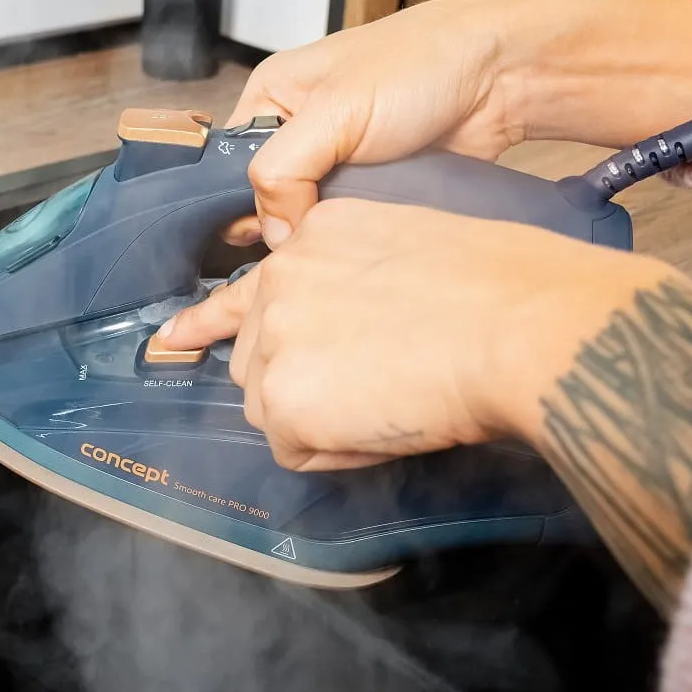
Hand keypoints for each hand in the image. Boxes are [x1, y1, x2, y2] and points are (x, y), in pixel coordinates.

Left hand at [159, 198, 672, 470]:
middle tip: (371, 388)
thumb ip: (352, 283)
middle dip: (300, 383)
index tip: (174, 336)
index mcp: (311, 239)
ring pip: (271, 407)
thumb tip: (342, 337)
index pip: (243, 287)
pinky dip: (337, 451)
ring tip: (387, 404)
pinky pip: (296, 448)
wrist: (517, 325)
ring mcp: (273, 339)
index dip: (209, 322)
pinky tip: (384, 426)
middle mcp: (278, 280)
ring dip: (316, 419)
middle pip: (256, 359)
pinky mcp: (283, 397)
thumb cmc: (499, 289)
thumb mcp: (409, 251)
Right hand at [221, 0, 518, 248]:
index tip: (261, 238)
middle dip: (284, 227)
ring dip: (322, 235)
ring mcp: (335, 164)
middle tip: (305, 244)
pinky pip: (345, 227)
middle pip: (266, 202)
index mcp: (270, 100)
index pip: (229, 169)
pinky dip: (352, 237)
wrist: (499, 78)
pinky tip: (362, 244)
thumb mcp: (334, 112)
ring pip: (307, 221)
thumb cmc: (421, 66)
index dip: (243, 207)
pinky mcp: (369, 189)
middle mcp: (298, 133)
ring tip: (338, 245)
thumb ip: (283, 171)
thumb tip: (274, 234)